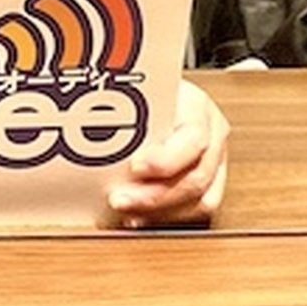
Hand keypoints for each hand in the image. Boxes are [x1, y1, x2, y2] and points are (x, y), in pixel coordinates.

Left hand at [107, 79, 228, 227]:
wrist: (164, 87)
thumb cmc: (150, 89)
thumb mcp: (141, 89)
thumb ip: (126, 110)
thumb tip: (89, 125)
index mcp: (198, 108)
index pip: (192, 140)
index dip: (165, 160)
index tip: (134, 168)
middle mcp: (213, 135)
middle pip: (196, 177)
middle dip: (156, 195)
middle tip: (120, 200)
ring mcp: (217, 160)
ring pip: (200, 200)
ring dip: (160, 212)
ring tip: (127, 213)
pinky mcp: (212, 182)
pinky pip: (197, 209)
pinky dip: (166, 217)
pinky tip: (140, 218)